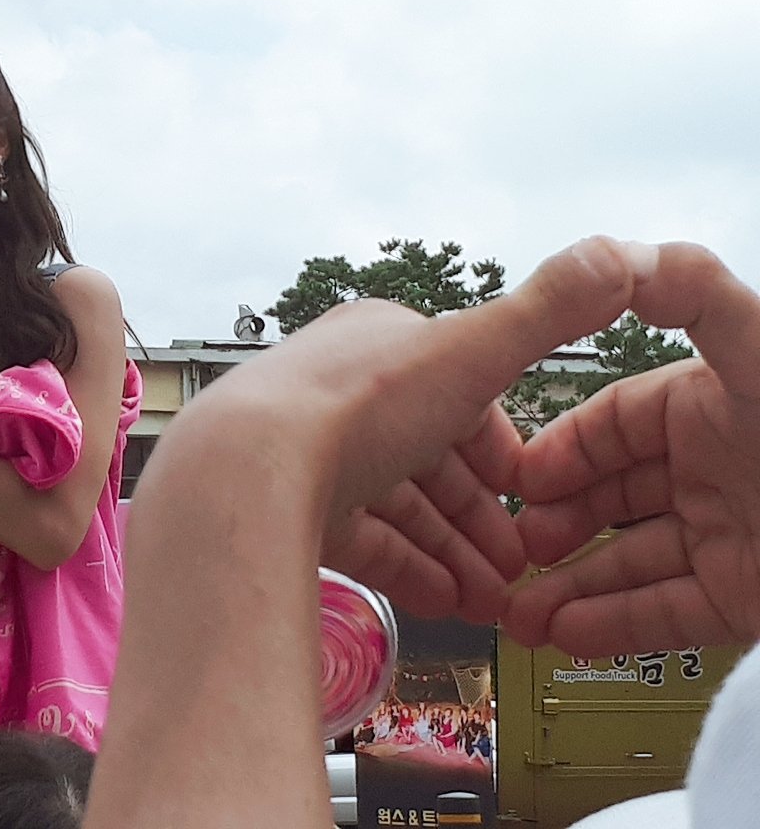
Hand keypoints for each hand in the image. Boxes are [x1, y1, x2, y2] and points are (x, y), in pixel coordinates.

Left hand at [188, 237, 654, 622]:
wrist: (245, 471)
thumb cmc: (355, 405)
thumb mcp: (469, 351)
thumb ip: (546, 311)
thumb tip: (614, 257)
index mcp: (379, 343)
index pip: (455, 392)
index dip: (500, 447)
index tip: (533, 495)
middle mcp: (338, 391)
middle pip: (426, 457)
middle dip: (479, 516)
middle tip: (520, 566)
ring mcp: (307, 453)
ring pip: (396, 505)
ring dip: (451, 552)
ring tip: (493, 600)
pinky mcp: (284, 508)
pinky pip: (359, 541)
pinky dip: (406, 570)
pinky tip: (444, 602)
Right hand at [505, 244, 759, 655]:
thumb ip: (691, 292)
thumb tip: (616, 255)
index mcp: (707, 406)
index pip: (609, 426)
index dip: (559, 453)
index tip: (518, 479)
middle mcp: (714, 470)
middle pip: (608, 498)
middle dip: (552, 526)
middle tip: (510, 548)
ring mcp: (729, 537)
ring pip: (627, 561)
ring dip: (567, 586)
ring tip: (518, 608)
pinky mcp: (745, 599)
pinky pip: (664, 612)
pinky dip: (611, 624)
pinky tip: (566, 631)